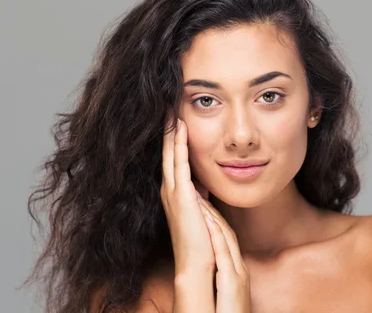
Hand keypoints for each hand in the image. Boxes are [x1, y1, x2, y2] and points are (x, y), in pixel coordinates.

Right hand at [161, 117, 214, 274]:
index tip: (176, 120)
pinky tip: (180, 128)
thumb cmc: (202, 241)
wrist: (196, 265)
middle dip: (168, 131)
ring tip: (171, 110)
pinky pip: (179, 163)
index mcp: (176, 194)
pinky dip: (178, 144)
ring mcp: (173, 192)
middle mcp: (170, 190)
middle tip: (168, 107)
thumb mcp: (202, 211)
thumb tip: (205, 182)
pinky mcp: (181, 195)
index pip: (173, 160)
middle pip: (167, 153)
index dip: (173, 140)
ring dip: (171, 132)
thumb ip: (201, 196)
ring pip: (170, 154)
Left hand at [197, 195, 251, 312]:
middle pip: (226, 233)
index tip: (201, 201)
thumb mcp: (223, 292)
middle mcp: (238, 268)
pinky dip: (216, 235)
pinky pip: (225, 254)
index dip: (213, 218)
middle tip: (198, 190)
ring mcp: (238, 274)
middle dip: (212, 211)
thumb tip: (211, 266)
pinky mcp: (234, 281)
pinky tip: (207, 221)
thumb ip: (219, 276)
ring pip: (226, 239)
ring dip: (213, 217)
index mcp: (234, 269)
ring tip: (199, 199)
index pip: (224, 239)